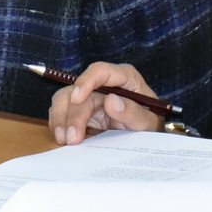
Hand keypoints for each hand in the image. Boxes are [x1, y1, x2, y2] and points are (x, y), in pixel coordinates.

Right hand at [45, 61, 163, 143]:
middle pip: (77, 90)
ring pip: (65, 100)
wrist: (146, 138)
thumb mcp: (149, 123)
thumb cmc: (151, 125)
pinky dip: (60, 125)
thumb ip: (133, 112)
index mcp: (124, 77)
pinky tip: (63, 140)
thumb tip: (111, 101)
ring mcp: (91, 96)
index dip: (86, 82)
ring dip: (60, 120)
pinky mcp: (83, 110)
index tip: (77, 99)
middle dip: (71, 115)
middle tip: (71, 138)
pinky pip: (63, 113)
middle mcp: (104, 84)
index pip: (100, 71)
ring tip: (63, 140)